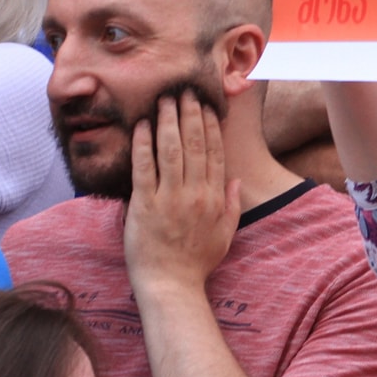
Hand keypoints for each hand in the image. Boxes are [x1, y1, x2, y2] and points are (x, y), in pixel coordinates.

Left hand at [123, 91, 240, 290]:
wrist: (171, 285)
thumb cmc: (196, 263)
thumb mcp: (225, 235)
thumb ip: (232, 205)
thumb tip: (235, 180)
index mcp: (215, 199)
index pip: (216, 153)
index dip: (211, 126)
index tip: (207, 106)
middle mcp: (195, 194)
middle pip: (196, 145)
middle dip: (190, 114)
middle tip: (185, 91)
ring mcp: (170, 198)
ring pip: (172, 151)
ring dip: (168, 121)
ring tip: (164, 99)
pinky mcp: (145, 205)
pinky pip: (144, 168)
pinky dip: (143, 144)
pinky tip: (142, 125)